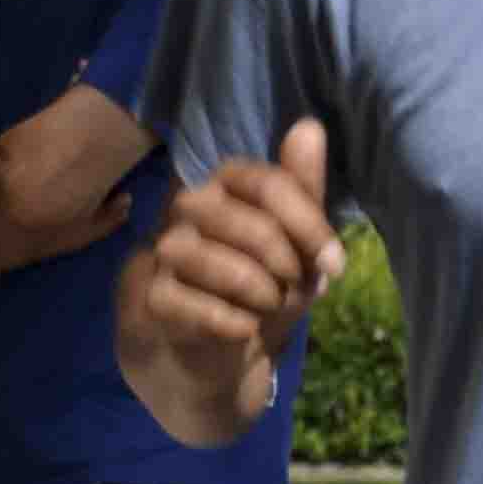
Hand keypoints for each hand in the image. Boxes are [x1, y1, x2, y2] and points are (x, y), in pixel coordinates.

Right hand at [135, 121, 338, 372]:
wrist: (220, 357)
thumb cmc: (262, 290)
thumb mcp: (298, 248)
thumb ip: (304, 194)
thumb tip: (309, 126)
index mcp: (227, 188)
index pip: (263, 182)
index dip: (306, 222)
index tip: (334, 262)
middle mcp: (188, 209)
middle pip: (237, 218)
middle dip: (280, 257)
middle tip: (294, 285)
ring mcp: (162, 252)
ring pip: (206, 259)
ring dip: (253, 289)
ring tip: (267, 305)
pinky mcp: (147, 297)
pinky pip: (184, 302)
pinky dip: (226, 319)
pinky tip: (245, 328)